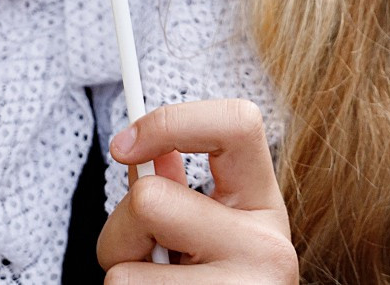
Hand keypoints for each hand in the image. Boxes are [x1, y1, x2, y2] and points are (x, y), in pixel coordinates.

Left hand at [97, 99, 295, 281]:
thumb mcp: (214, 236)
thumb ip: (183, 193)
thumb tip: (145, 154)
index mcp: (265, 208)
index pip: (237, 123)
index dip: (171, 121)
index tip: (123, 146)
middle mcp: (267, 248)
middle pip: (149, 198)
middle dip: (123, 230)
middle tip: (146, 258)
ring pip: (122, 270)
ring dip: (124, 283)